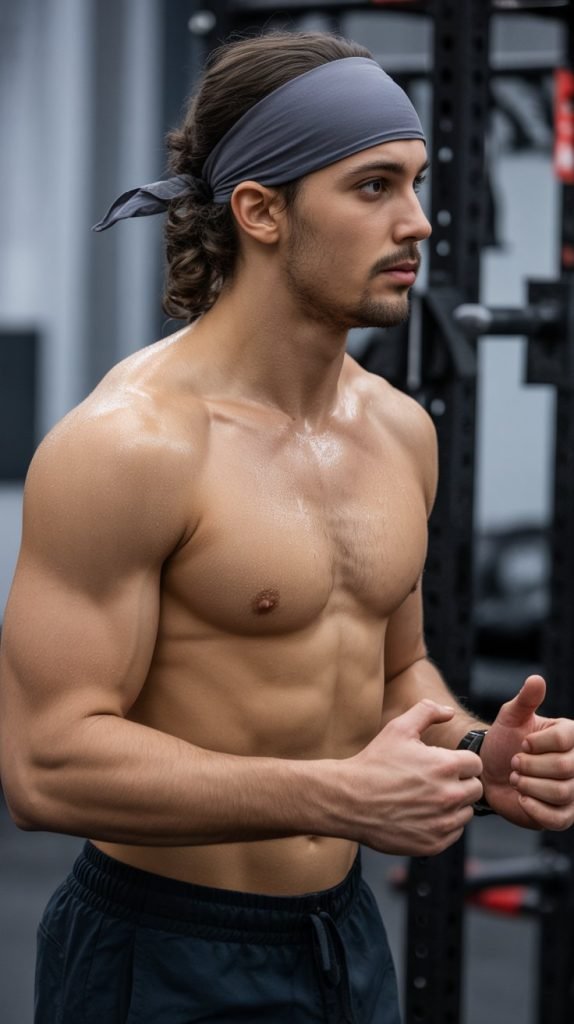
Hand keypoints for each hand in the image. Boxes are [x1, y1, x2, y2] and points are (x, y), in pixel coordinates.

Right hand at [345, 699, 482, 855]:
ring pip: (466, 812)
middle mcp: (448, 795)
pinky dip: (443, 825)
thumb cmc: (374, 763)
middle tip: (436, 781)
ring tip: (427, 798)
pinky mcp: (433, 843)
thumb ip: (427, 712)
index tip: (443, 764)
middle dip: (461, 783)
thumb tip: (449, 712)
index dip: (461, 762)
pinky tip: (422, 814)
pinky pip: (454, 833)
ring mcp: (442, 822)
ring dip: (453, 805)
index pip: (476, 764)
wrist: (349, 799)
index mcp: (445, 765)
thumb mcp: (398, 728)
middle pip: (476, 789)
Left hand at [481, 674, 573, 829]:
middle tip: (514, 763)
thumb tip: (537, 679)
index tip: (522, 743)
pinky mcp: (564, 816)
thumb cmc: (503, 741)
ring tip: (516, 778)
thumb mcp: (510, 717)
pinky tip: (521, 798)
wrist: (490, 772)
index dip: (536, 744)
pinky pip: (557, 818)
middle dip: (530, 766)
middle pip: (564, 768)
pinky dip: (534, 808)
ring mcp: (573, 791)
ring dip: (529, 786)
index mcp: (570, 736)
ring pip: (561, 793)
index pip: (564, 740)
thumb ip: (525, 700)